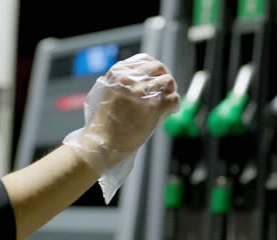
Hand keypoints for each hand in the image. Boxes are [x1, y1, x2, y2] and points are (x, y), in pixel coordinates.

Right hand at [65, 53, 179, 171]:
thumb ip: (120, 82)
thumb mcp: (105, 93)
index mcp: (117, 73)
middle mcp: (130, 79)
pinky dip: (175, 104)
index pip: (144, 59)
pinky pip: (174, 98)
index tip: (156, 76)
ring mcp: (143, 92)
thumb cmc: (103, 123)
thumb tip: (140, 77)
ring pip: (168, 81)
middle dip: (164, 77)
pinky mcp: (154, 107)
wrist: (101, 143)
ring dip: (170, 91)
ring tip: (166, 102)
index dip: (153, 68)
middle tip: (165, 90)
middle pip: (158, 67)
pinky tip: (169, 111)